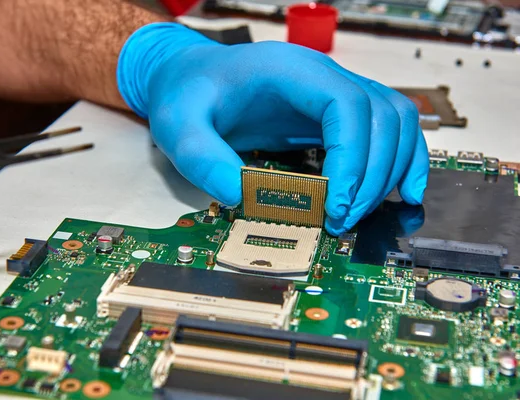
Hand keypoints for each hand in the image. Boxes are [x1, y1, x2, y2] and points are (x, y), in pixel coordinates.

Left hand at [118, 23, 428, 234]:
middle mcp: (321, 76)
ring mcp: (333, 92)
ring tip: (363, 213)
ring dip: (392, 171)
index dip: (352, 157)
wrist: (191, 80)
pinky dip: (403, 159)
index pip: (346, 104)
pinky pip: (388, 129)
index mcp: (288, 70)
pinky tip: (403, 192)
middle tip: (341, 220)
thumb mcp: (178, 126)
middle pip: (382, 115)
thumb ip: (202, 159)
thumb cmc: (186, 96)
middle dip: (372, 175)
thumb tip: (242, 197)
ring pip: (396, 121)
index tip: (334, 204)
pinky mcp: (334, 115)